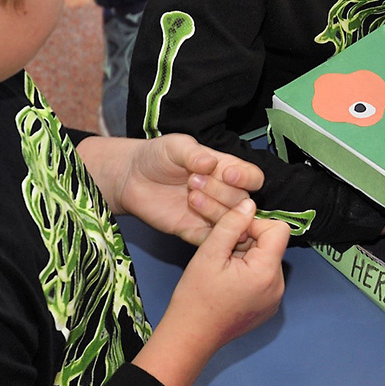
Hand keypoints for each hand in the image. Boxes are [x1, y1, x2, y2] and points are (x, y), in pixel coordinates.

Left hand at [114, 134, 264, 246]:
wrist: (131, 178)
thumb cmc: (157, 156)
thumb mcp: (175, 146)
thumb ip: (193, 153)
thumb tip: (211, 163)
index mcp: (226, 169)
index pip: (253, 177)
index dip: (247, 178)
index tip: (228, 174)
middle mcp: (223, 193)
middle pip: (243, 200)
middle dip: (221, 192)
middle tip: (193, 181)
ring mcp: (210, 214)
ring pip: (230, 221)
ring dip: (214, 209)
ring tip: (190, 196)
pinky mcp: (194, 231)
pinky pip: (211, 239)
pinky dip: (208, 234)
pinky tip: (191, 217)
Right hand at [135, 200, 288, 385]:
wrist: (189, 337)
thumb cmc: (195, 298)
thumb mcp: (209, 253)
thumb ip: (231, 224)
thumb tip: (249, 203)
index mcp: (267, 272)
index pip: (278, 229)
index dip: (255, 225)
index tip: (232, 235)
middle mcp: (277, 286)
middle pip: (273, 245)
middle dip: (249, 242)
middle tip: (222, 254)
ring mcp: (274, 299)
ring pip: (267, 260)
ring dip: (248, 256)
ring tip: (223, 269)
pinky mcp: (267, 307)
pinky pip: (265, 278)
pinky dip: (249, 273)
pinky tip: (228, 282)